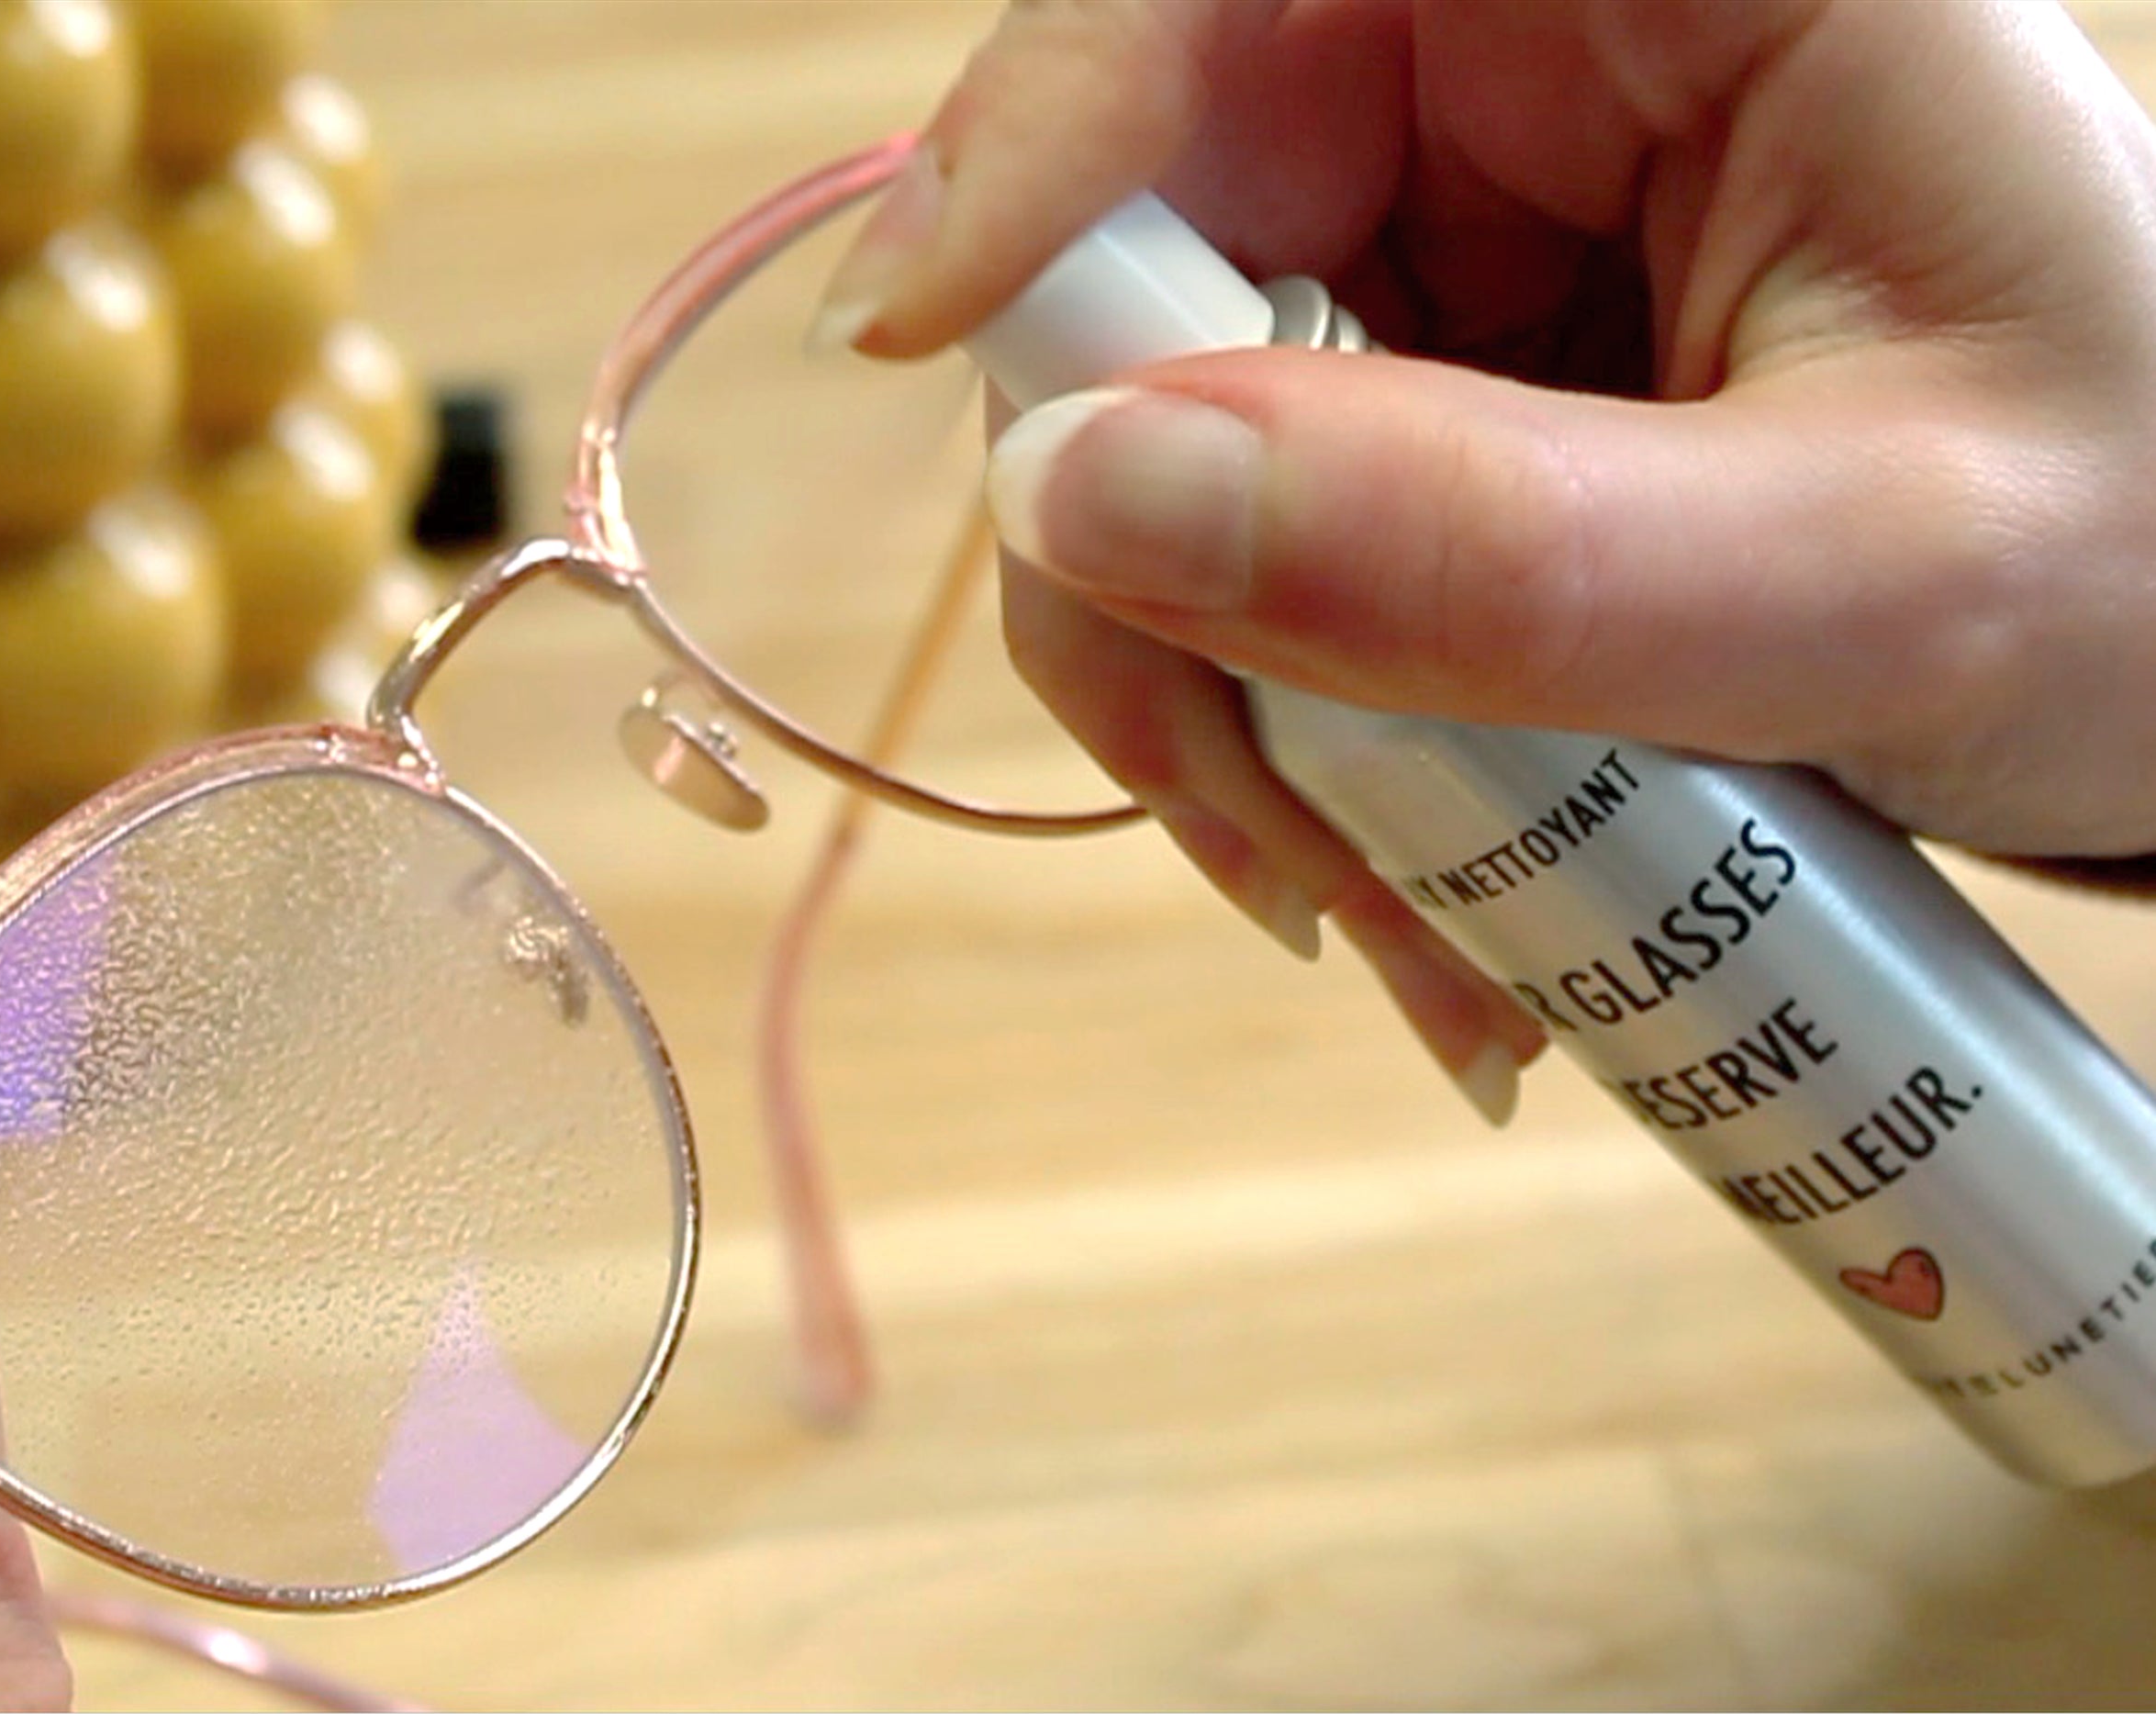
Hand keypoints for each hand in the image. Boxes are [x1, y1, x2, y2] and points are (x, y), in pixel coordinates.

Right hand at [814, 0, 2155, 1120]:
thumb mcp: (1871, 580)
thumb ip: (1493, 544)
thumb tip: (1069, 493)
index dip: (1046, 135)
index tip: (916, 353)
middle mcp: (1520, 78)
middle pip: (1154, 245)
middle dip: (1159, 575)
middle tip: (1277, 849)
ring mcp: (1457, 246)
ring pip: (1170, 437)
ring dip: (1231, 714)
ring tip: (1404, 934)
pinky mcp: (1429, 396)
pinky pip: (1253, 544)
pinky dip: (1293, 735)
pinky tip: (1414, 889)